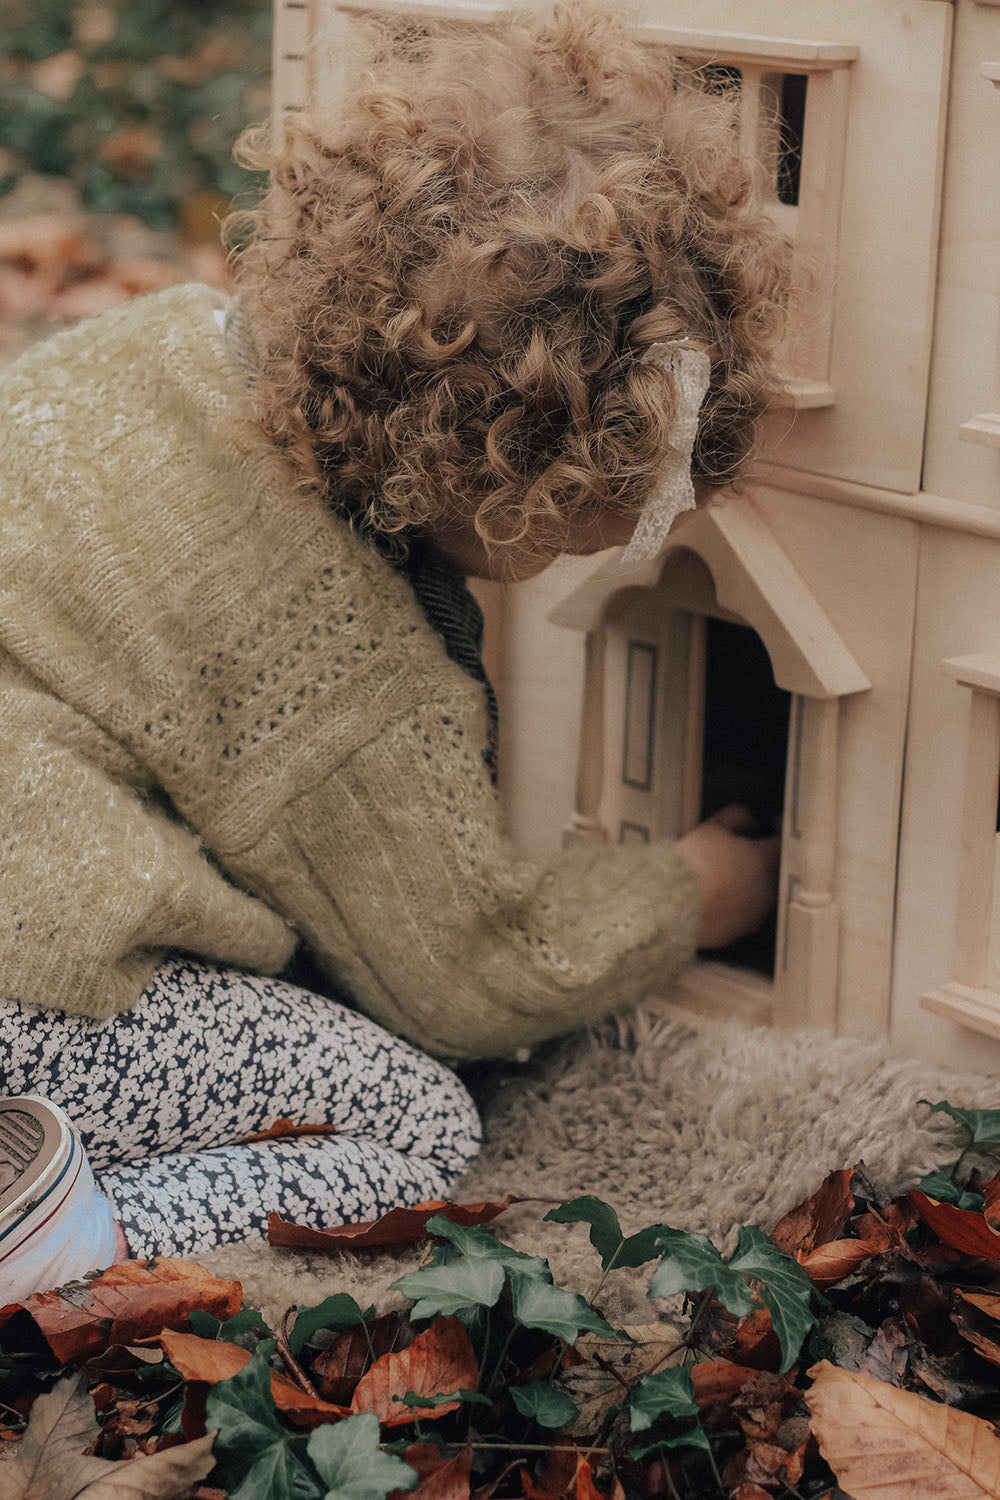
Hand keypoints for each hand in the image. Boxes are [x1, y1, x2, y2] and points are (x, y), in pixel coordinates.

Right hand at [675, 805, 779, 949]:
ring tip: (724, 876)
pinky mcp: (735, 934)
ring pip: (758, 896)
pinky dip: (732, 906)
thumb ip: (738, 818)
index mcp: (766, 862)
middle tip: (743, 850)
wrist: (671, 905)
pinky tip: (713, 899)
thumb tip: (751, 822)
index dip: (779, 830)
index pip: (784, 843)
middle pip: (773, 872)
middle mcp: (767, 892)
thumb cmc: (694, 863)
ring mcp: (752, 917)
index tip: (772, 823)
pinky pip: (740, 916)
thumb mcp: (713, 827)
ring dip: (748, 884)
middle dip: (762, 860)